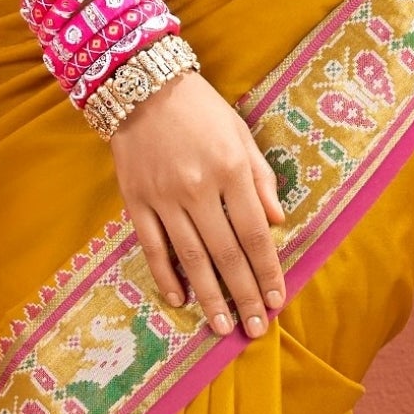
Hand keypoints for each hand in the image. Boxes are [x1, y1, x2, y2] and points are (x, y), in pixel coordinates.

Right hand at [114, 71, 287, 340]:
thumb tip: (277, 222)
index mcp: (231, 170)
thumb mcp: (241, 134)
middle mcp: (198, 189)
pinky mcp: (136, 200)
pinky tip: (179, 300)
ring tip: (221, 327)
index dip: (268, 271)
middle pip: (227, 255)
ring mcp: (164, 197)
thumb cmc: (201, 109)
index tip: (277, 300)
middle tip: (255, 329)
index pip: (255, 234)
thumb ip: (260, 178)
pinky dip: (166, 276)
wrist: (142, 84)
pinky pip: (153, 247)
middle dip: (244, 296)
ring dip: (209, 297)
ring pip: (192, 258)